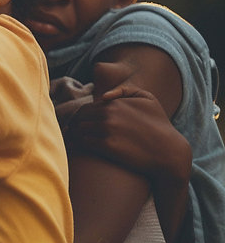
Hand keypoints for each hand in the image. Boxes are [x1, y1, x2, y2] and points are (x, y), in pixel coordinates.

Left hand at [67, 84, 190, 183]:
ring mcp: (107, 130)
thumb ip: (125, 90)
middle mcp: (108, 114)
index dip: (81, 118)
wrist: (168, 152)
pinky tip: (83, 149)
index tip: (81, 126)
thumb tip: (104, 97)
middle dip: (74, 126)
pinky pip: (83, 143)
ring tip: (78, 142)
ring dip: (75, 136)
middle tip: (75, 135)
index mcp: (113, 104)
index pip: (85, 109)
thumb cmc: (158, 125)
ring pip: (78, 130)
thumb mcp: (148, 99)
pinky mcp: (107, 146)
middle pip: (78, 119)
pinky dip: (79, 145)